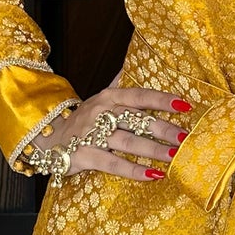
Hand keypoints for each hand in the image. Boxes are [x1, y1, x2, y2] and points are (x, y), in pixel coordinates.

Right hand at [45, 86, 191, 181]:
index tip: (185, 105)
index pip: (139, 96)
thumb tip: (137, 59)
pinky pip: (112, 164)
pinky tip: (154, 175)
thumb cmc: (84, 119)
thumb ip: (120, 82)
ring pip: (128, 142)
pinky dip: (134, 171)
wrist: (48, 138)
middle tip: (185, 137)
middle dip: (163, 129)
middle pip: (137, 120)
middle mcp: (101, 113)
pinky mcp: (84, 155)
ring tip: (175, 156)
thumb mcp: (101, 98)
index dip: (162, 100)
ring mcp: (92, 134)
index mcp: (108, 97)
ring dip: (153, 150)